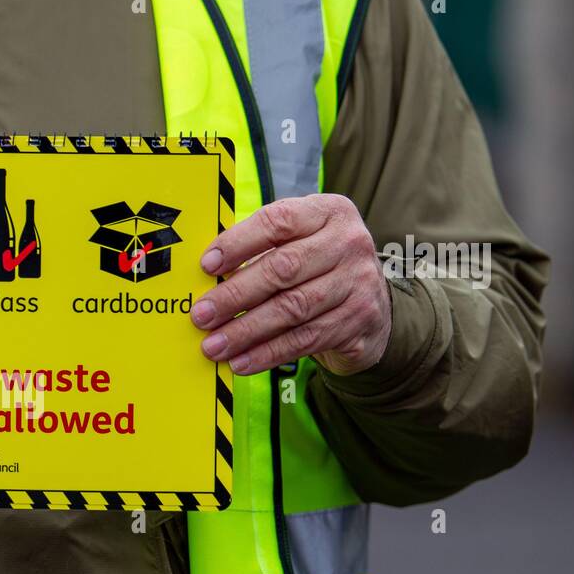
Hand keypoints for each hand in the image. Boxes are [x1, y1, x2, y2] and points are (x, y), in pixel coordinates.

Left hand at [191, 194, 390, 376]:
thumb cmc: (318, 268)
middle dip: (235, 295)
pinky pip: (305, 339)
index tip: (207, 265)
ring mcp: (358, 282)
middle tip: (202, 315)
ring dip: (246, 330)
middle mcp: (348, 243)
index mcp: (328, 212)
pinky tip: (241, 361)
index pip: (279, 221)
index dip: (239, 243)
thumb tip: (208, 273)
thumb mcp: (300, 242)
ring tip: (215, 345)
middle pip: (283, 269)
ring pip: (292, 309)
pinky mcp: (358, 320)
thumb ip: (262, 248)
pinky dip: (268, 353)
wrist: (371, 305)